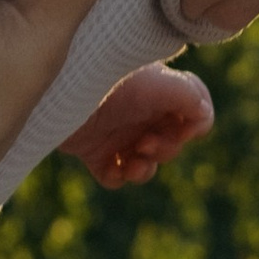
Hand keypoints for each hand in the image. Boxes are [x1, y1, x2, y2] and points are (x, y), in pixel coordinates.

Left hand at [61, 65, 215, 188]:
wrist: (54, 93)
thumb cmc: (107, 80)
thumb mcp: (155, 83)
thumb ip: (189, 96)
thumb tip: (204, 117)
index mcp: (158, 90)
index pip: (194, 107)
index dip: (196, 124)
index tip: (185, 130)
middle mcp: (140, 111)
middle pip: (173, 141)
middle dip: (166, 148)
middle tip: (145, 143)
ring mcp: (117, 133)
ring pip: (146, 163)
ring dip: (145, 169)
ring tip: (132, 163)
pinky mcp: (93, 151)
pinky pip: (114, 175)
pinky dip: (117, 177)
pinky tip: (113, 169)